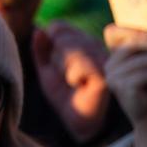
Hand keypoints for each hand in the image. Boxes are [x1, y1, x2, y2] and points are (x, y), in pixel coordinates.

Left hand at [31, 21, 110, 142]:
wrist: (77, 120)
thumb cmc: (64, 95)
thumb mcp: (46, 70)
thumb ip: (40, 50)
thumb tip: (39, 29)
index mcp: (81, 40)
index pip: (57, 26)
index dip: (49, 45)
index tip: (56, 65)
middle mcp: (95, 44)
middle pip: (62, 36)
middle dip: (56, 59)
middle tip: (66, 76)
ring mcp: (103, 56)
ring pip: (71, 49)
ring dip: (64, 69)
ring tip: (73, 81)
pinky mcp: (107, 70)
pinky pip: (80, 64)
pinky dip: (73, 77)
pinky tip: (81, 86)